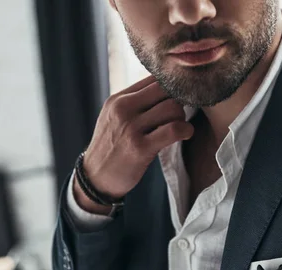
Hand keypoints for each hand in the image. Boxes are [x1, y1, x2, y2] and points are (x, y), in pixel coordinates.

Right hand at [74, 75, 193, 212]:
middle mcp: (123, 109)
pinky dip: (185, 130)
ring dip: (183, 117)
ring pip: (172, 107)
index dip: (172, 87)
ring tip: (180, 127)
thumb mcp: (114, 117)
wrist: (96, 178)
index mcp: (118, 99)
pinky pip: (173, 129)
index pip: (154, 79)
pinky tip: (185, 134)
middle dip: (179, 101)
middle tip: (180, 115)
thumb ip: (135, 102)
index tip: (178, 100)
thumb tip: (165, 88)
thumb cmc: (112, 147)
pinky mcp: (140, 147)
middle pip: (165, 90)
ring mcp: (131, 128)